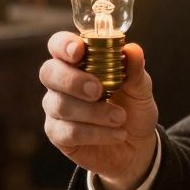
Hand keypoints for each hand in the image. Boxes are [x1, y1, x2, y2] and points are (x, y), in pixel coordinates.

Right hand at [39, 31, 159, 189]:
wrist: (138, 145)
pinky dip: (96, 133)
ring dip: (94, 112)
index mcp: (78, 62)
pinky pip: (67, 132)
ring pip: (61, 105)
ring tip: (120, 118)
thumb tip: (133, 49)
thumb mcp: (140, 89)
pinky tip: (117, 134)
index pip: (58, 45)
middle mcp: (61, 83)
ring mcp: (56, 109)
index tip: (78, 50)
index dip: (63, 45)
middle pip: (49, 72)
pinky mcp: (58, 135)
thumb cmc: (133, 108)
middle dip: (73, 80)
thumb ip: (135, 70)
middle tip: (98, 90)